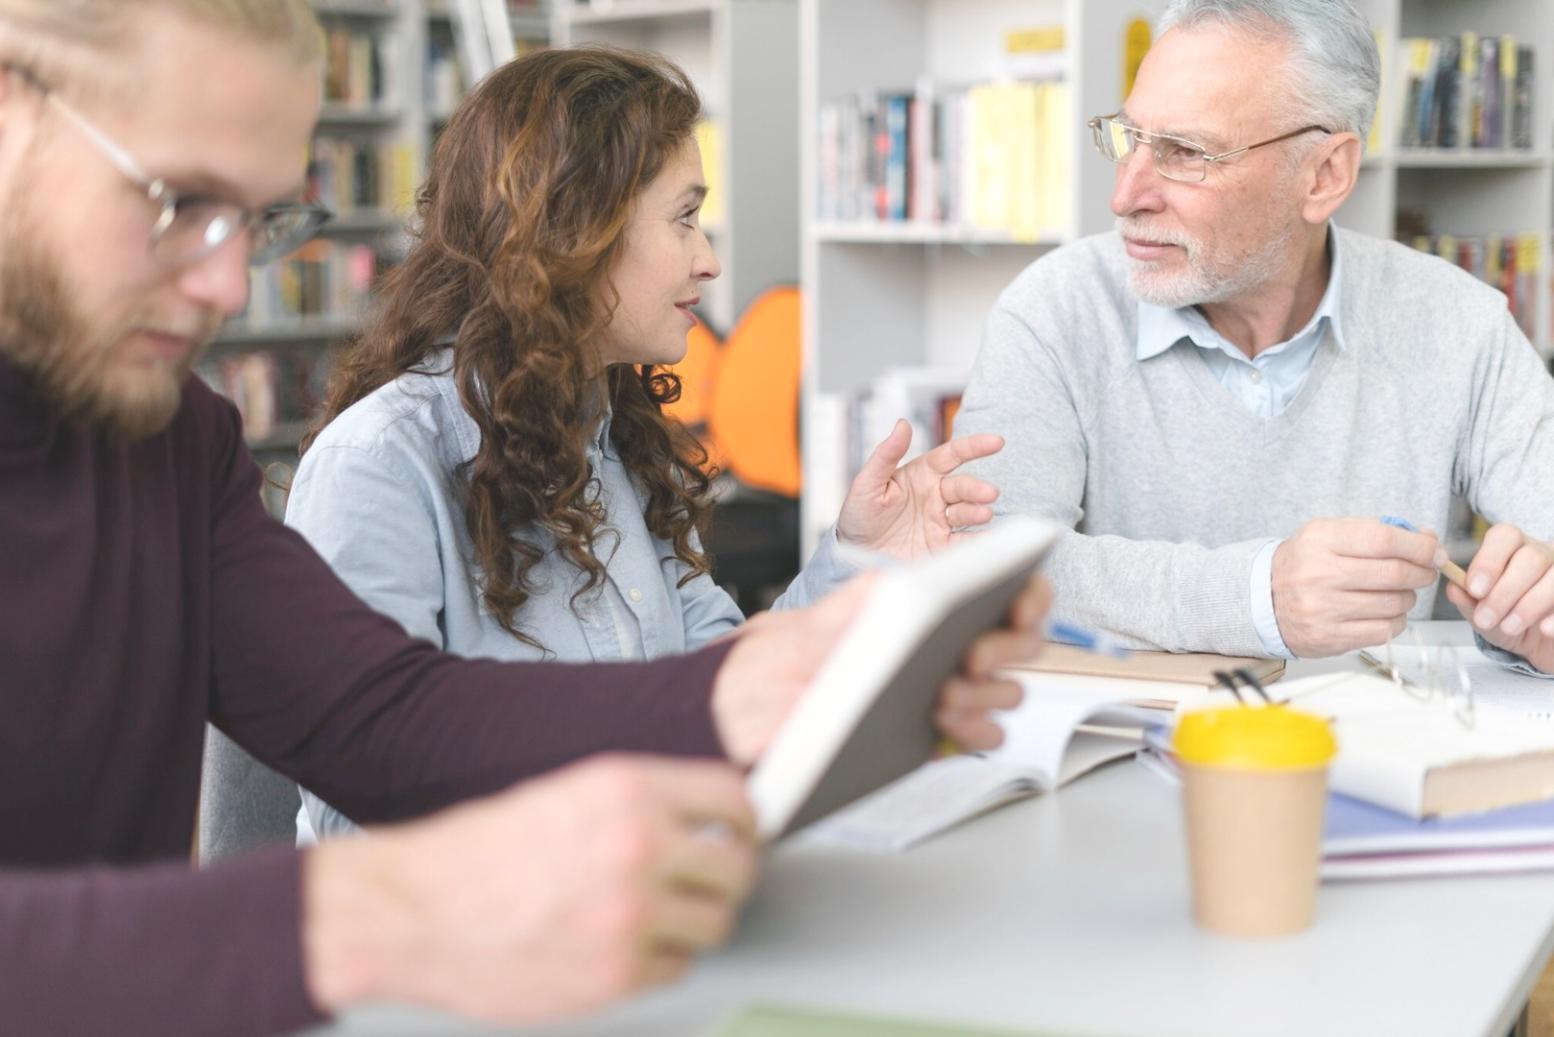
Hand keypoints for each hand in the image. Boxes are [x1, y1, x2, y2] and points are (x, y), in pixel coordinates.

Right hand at [303, 754, 757, 1023]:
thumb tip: (708, 823)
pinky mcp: (616, 973)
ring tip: (654, 918)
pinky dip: (658, 961)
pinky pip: (676, 967)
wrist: (413, 912)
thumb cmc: (479, 854)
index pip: (733, 798)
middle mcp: (637, 846)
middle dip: (727, 877)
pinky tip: (619, 946)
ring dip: (694, 923)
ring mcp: (631, 914)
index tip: (744, 833)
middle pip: (737, 867)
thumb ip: (642, 805)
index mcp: (626, 789)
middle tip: (707, 884)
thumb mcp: (567, 795)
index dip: (746, 820)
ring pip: (715, 923)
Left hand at [709, 572, 1051, 762]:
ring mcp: (946, 694)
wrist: (743, 714)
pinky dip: (975, 731)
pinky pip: (981, 738)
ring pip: (1005, 693)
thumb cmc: (782, 659)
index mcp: (930, 608)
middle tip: (971, 655)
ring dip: (988, 693)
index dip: (1026, 594)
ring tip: (946, 692)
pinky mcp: (935, 738)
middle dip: (1005, 647)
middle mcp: (947, 649)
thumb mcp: (816, 618)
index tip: (1018, 602)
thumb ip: (864, 599)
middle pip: (1017, 644)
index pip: (1004, 593)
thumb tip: (913, 586)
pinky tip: (945, 722)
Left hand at [834, 419, 1002, 558]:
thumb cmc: (859, 515)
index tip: (995, 442)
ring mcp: (940, 521)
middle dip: (977, 488)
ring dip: (978, 511)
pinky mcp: (941, 546)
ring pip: (966, 512)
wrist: (854, 555)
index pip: (952, 455)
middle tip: (989, 493)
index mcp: (921, 475)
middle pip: (963, 486)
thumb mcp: (866, 482)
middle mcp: (936, 495)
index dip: (974, 446)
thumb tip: (902, 424)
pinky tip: (987, 537)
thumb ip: (886, 454)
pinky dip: (977, 540)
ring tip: (985, 513)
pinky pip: (963, 542)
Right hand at [1271, 518, 1439, 656]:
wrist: (1264, 598)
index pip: (1383, 540)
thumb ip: (1377, 532)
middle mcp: (1319, 574)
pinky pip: (1384, 630)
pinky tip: (1386, 611)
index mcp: (1320, 540)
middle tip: (1425, 571)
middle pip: (1393, 573)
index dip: (1419, 546)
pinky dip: (1396, 620)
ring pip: (1393, 604)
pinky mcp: (1330, 636)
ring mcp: (1323, 609)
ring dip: (1408, 597)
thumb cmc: (1306, 563)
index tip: (1434, 551)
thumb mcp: (1331, 534)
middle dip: (1421, 572)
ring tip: (1398, 592)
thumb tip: (1428, 540)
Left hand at [1443, 523, 1553, 673]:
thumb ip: (1467, 600)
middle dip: (1504, 591)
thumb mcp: (1482, 613)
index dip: (1488, 561)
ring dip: (1529, 604)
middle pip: (1531, 557)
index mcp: (1514, 548)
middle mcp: (1544, 554)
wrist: (1538, 647)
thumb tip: (1455, 588)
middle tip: (1486, 618)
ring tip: (1509, 628)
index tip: (1474, 589)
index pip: (1504, 536)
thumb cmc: (1506, 621)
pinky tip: (1544, 629)